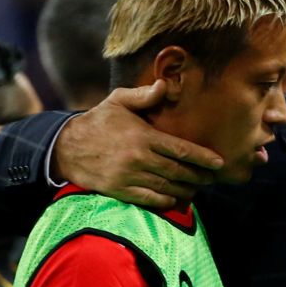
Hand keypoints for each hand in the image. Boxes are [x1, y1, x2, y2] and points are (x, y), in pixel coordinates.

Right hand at [53, 81, 223, 207]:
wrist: (67, 147)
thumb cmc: (98, 121)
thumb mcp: (118, 101)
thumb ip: (144, 95)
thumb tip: (164, 85)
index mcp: (143, 136)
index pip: (180, 149)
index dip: (202, 157)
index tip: (219, 163)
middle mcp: (139, 158)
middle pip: (178, 171)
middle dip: (199, 176)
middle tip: (212, 178)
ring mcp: (129, 176)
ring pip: (167, 187)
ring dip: (186, 190)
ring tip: (198, 188)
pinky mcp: (120, 190)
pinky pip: (149, 199)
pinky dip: (166, 201)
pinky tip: (176, 199)